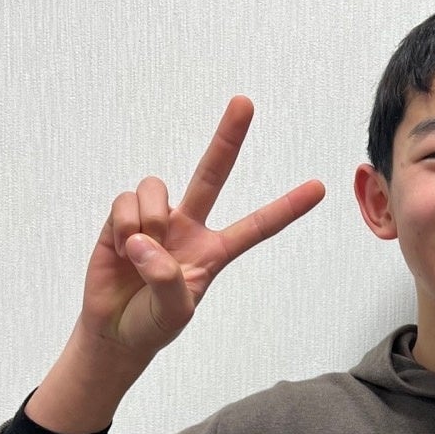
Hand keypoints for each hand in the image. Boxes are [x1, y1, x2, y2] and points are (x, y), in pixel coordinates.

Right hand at [78, 96, 324, 360]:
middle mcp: (189, 226)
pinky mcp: (123, 217)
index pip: (257, 226)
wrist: (114, 331)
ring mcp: (157, 219)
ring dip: (147, 219)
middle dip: (227, 137)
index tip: (320, 187)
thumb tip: (143, 239)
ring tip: (137, 252)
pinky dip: (123, 225)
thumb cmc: (152, 324)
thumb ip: (166, 278)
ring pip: (157, 188)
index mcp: (215, 251)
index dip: (286, 208)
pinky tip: (120, 248)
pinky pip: (127, 201)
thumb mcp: (174, 311)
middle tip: (245, 102)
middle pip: (212, 173)